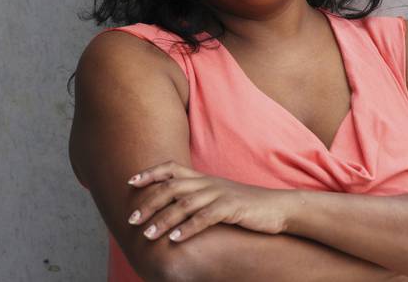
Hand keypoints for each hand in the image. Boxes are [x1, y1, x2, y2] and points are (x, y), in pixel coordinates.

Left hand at [125, 160, 287, 242]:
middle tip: (132, 219)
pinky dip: (189, 228)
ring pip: (185, 203)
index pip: (170, 168)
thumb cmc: (244, 205)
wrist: (277, 207)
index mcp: (202, 178)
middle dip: (149, 202)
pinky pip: (206, 218)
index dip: (149, 173)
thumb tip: (170, 208)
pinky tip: (176, 239)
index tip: (130, 182)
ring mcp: (220, 194)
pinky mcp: (232, 208)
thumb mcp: (216, 196)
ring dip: (164, 219)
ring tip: (148, 234)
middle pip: (171, 186)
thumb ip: (195, 198)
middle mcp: (208, 183)